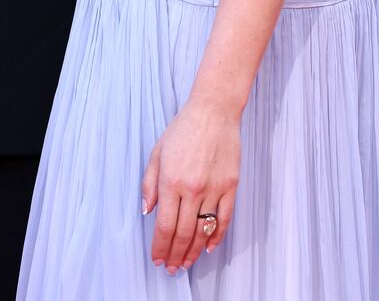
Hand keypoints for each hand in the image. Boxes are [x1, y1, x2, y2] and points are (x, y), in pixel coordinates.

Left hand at [142, 100, 239, 273]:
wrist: (213, 111)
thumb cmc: (183, 128)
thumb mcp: (157, 152)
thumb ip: (149, 183)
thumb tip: (147, 211)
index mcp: (171, 181)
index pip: (164, 226)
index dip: (160, 247)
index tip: (157, 259)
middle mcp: (192, 188)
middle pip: (183, 233)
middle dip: (175, 255)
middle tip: (171, 268)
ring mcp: (213, 188)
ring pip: (203, 231)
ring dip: (193, 251)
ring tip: (186, 263)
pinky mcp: (231, 186)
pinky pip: (224, 219)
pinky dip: (217, 236)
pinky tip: (209, 247)